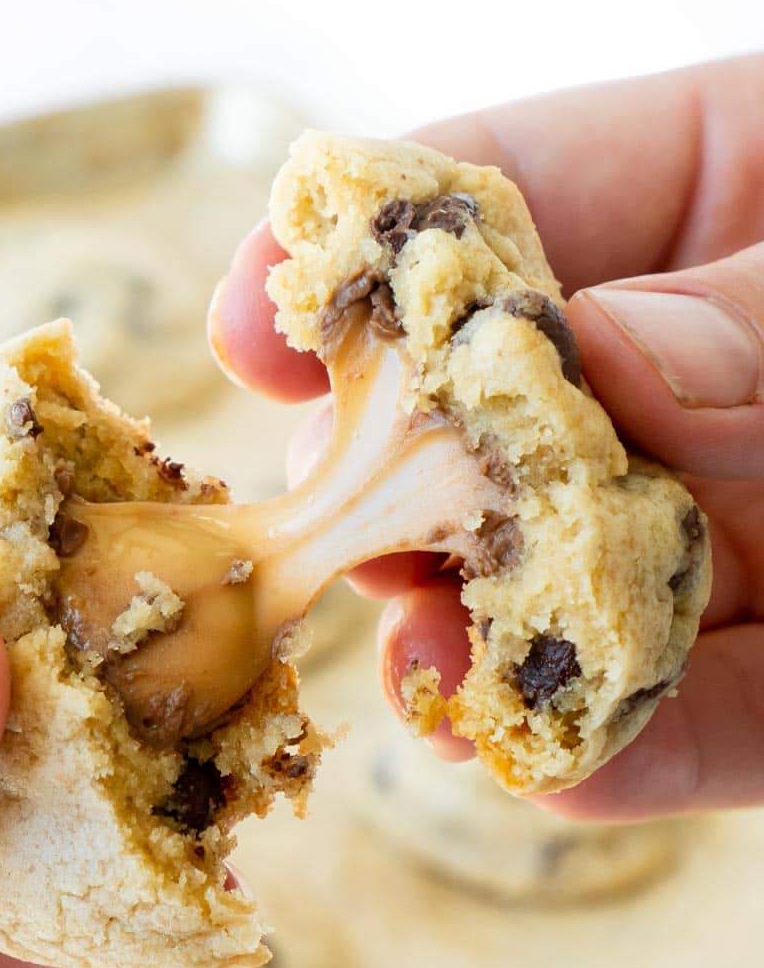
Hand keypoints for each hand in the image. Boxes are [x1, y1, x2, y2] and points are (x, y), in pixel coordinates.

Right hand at [210, 53, 763, 819]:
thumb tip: (602, 351)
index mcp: (722, 199)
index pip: (503, 196)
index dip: (364, 256)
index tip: (252, 322)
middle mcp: (702, 376)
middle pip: (500, 413)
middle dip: (394, 473)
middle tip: (326, 522)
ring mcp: (747, 533)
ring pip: (573, 585)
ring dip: (482, 634)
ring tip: (427, 663)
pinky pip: (709, 725)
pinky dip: (626, 757)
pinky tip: (556, 772)